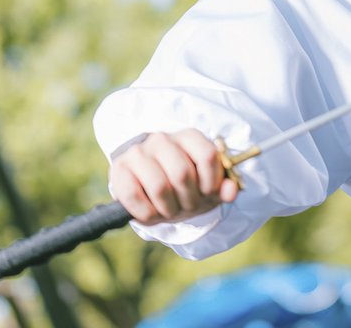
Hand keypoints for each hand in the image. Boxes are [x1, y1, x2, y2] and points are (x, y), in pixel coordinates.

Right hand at [109, 130, 239, 224]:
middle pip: (182, 174)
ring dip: (168, 209)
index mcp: (189, 137)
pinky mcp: (119, 169)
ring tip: (170, 210)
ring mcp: (138, 152)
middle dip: (188, 201)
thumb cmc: (184, 187)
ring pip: (159, 186)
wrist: (151, 189)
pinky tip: (153, 212)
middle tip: (187, 207)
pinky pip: (134, 196)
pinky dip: (147, 213)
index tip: (207, 193)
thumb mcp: (207, 188)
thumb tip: (231, 191)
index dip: (211, 183)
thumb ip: (223, 188)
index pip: (208, 156)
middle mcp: (162, 139)